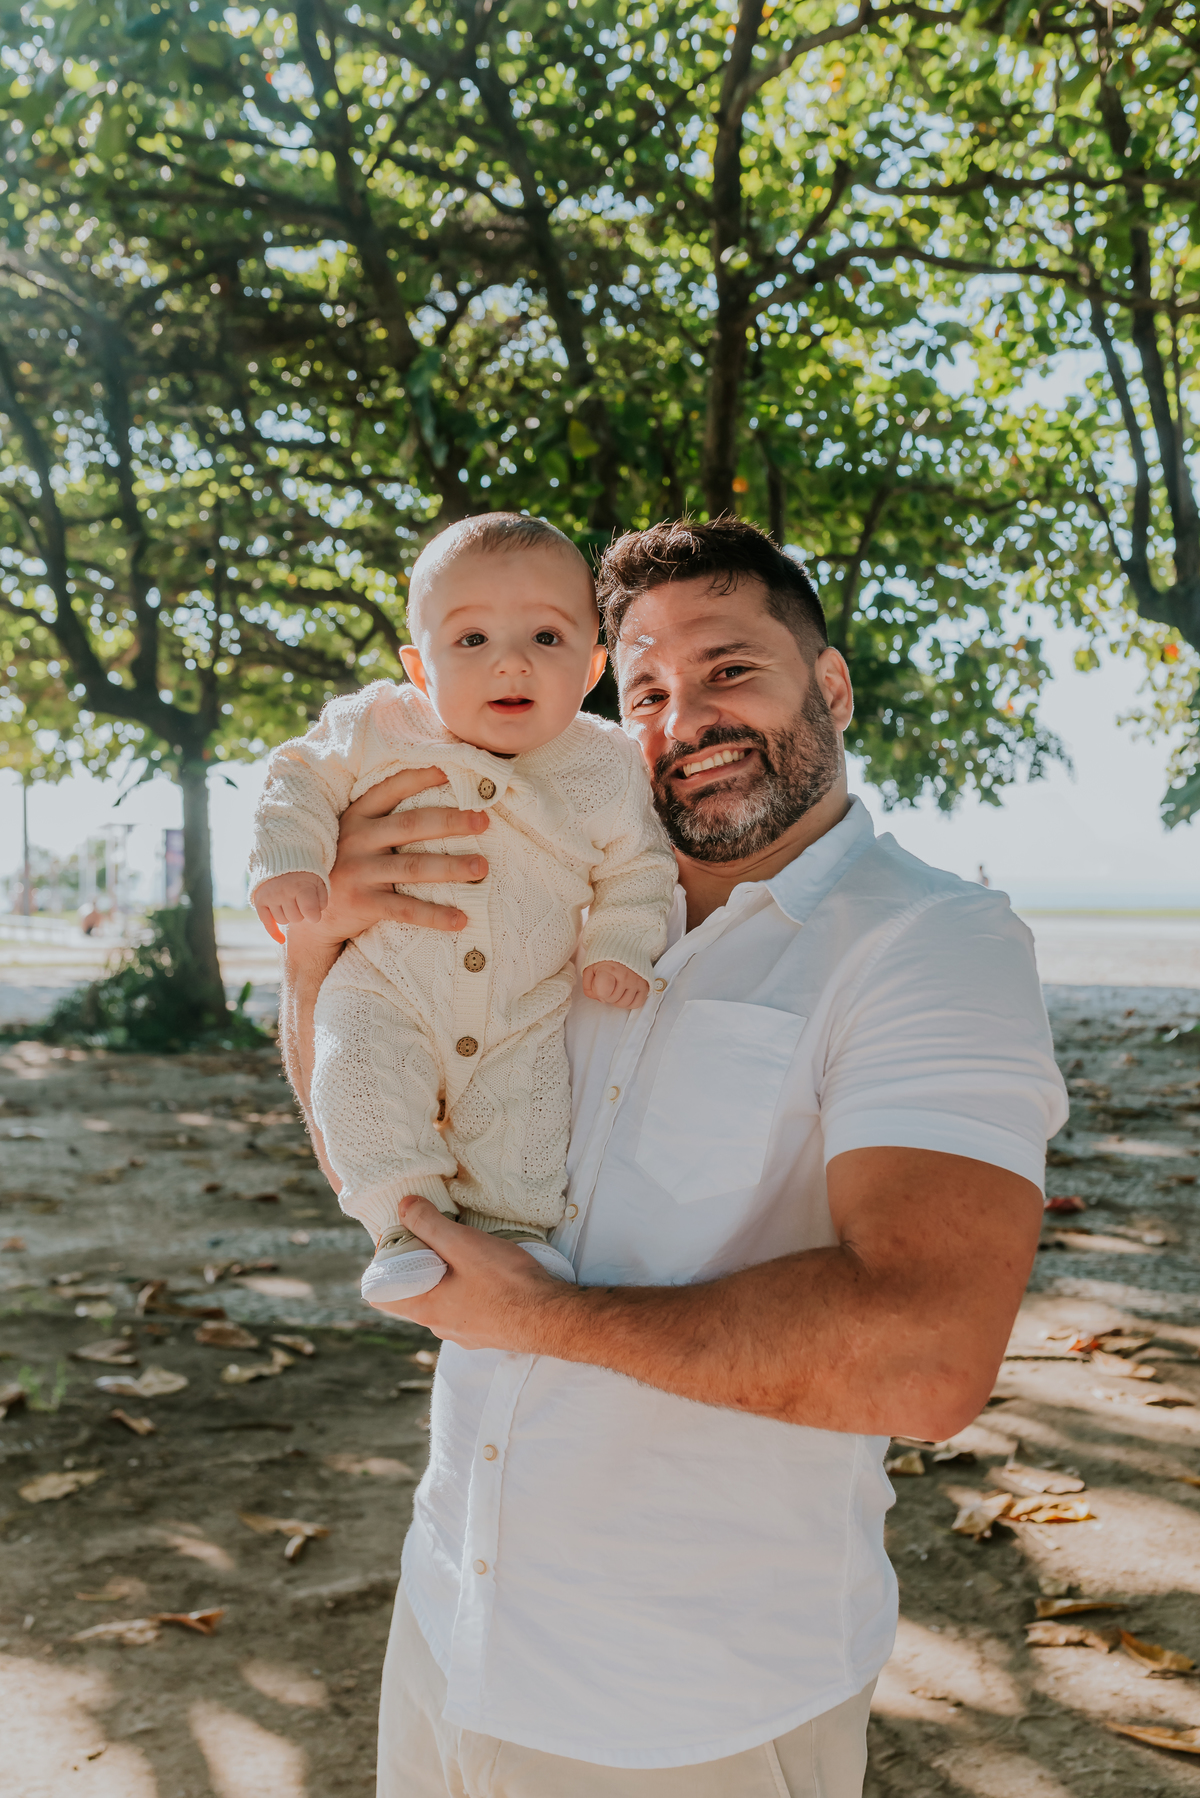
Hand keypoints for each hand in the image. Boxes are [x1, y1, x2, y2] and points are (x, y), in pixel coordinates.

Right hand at [254, 872, 326, 941]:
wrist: (283, 859)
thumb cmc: (306, 875)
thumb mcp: (319, 882)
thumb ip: (322, 900)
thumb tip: (314, 918)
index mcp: (301, 886)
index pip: (310, 913)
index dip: (314, 916)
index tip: (314, 914)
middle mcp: (283, 892)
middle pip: (296, 919)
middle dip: (301, 914)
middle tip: (301, 902)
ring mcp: (270, 896)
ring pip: (283, 921)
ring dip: (289, 915)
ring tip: (291, 903)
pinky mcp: (260, 900)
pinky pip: (266, 923)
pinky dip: (274, 932)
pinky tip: (282, 939)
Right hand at [280, 768, 491, 949]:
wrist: (310, 913)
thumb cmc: (348, 865)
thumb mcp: (356, 835)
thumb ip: (386, 820)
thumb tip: (441, 801)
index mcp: (357, 816)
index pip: (392, 788)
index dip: (422, 777)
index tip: (454, 771)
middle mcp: (357, 839)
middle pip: (411, 825)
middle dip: (450, 822)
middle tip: (483, 821)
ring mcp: (358, 871)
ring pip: (413, 867)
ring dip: (451, 867)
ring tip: (481, 868)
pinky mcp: (362, 903)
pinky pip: (406, 909)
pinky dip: (435, 915)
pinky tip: (461, 919)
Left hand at [368, 1195, 572, 1348]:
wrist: (552, 1318)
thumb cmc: (507, 1284)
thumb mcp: (464, 1245)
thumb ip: (430, 1225)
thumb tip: (404, 1206)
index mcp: (425, 1309)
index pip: (381, 1294)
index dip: (385, 1264)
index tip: (402, 1239)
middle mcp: (439, 1326)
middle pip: (413, 1293)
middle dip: (419, 1263)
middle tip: (435, 1234)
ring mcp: (464, 1332)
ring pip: (441, 1299)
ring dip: (446, 1275)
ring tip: (464, 1249)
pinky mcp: (487, 1330)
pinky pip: (466, 1306)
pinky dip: (467, 1287)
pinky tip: (488, 1271)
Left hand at [581, 960, 648, 1009]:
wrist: (625, 946)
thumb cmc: (605, 959)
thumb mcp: (590, 968)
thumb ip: (588, 986)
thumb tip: (600, 999)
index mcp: (609, 970)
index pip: (602, 992)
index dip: (597, 992)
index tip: (599, 985)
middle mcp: (625, 976)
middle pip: (612, 999)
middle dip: (607, 995)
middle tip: (608, 985)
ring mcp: (636, 982)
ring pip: (624, 1004)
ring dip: (617, 1000)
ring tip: (616, 989)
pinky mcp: (645, 985)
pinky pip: (637, 1004)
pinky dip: (629, 1003)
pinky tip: (625, 994)